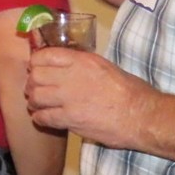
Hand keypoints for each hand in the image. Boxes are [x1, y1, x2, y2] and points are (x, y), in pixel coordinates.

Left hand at [26, 46, 156, 148]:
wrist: (142, 116)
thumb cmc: (129, 91)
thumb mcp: (105, 66)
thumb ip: (82, 64)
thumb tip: (64, 66)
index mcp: (82, 60)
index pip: (45, 55)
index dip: (36, 63)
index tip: (36, 69)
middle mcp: (72, 76)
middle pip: (36, 76)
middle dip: (32, 83)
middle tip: (34, 89)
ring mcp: (70, 98)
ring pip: (36, 96)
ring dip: (33, 101)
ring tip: (36, 105)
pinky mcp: (71, 119)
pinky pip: (44, 117)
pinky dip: (39, 118)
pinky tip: (42, 118)